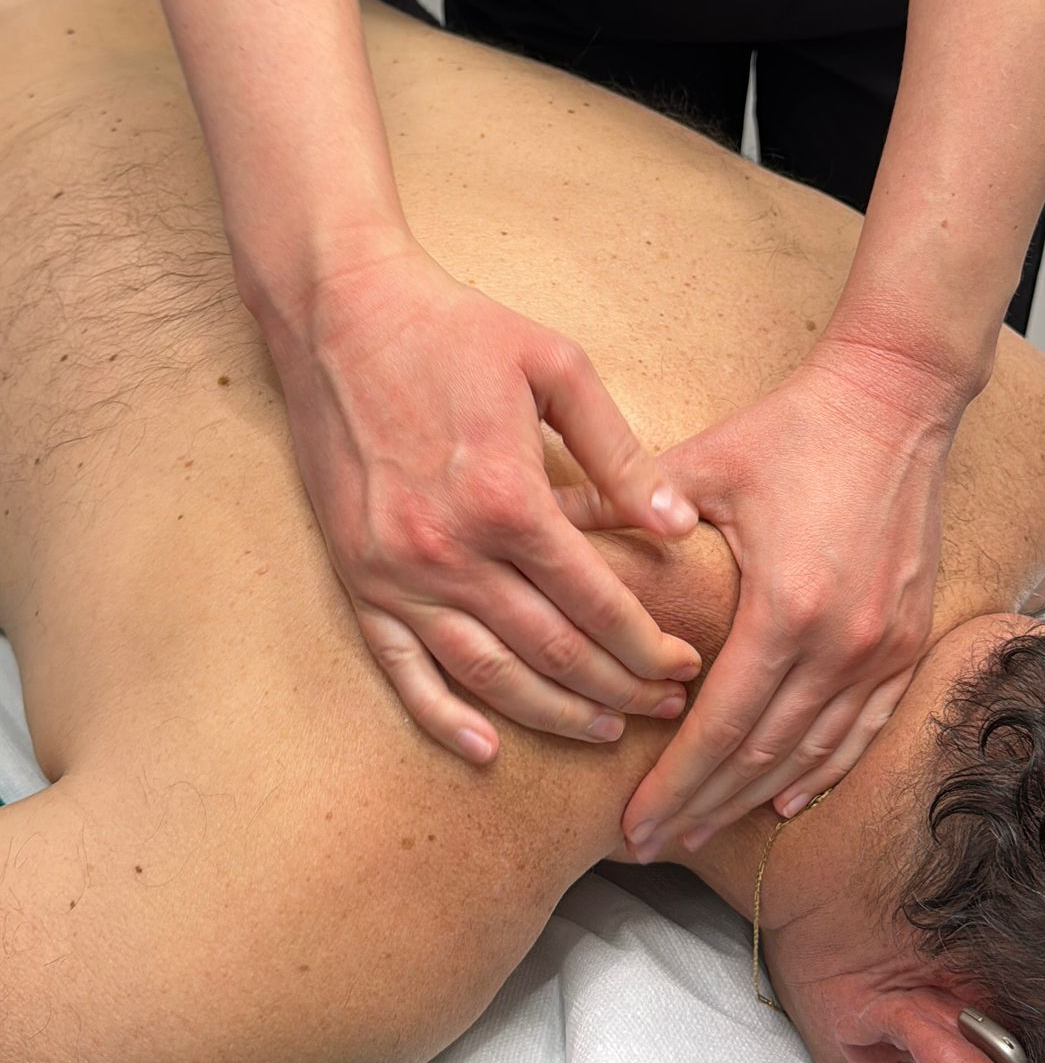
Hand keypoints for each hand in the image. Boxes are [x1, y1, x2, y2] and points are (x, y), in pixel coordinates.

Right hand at [261, 233, 700, 760]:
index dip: (648, 645)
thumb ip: (619, 452)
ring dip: (552, 713)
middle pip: (551, 650)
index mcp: (506, 497)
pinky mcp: (357, 578)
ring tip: (604, 730)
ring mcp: (396, 572)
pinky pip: (401, 668)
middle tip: (666, 709)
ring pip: (487, 673)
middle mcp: (449, 549)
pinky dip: (444, 717)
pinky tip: (486, 748)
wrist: (340, 315)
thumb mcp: (555, 366)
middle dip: (619, 689)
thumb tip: (674, 526)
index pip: (595, 601)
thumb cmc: (456, 330)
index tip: (686, 666)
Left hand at [600, 338, 963, 859]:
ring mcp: (884, 647)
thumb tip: (542, 527)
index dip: (674, 783)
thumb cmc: (790, 429)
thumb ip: (623, 508)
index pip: (720, 727)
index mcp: (786, 609)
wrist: (893, 400)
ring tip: (702, 830)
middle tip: (653, 844)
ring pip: (812, 752)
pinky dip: (822, 768)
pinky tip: (787, 797)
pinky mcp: (910, 638)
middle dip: (703, 807)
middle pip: (762, 757)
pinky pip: (864, 726)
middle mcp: (842, 643)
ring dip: (754, 799)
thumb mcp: (702, 466)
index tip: (633, 825)